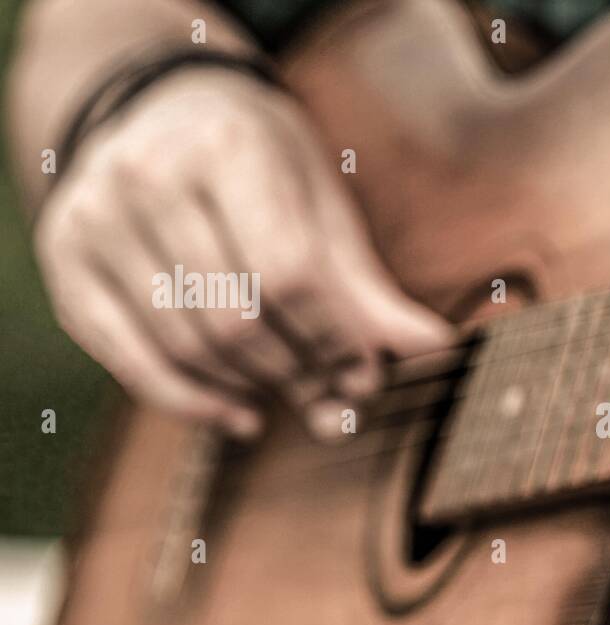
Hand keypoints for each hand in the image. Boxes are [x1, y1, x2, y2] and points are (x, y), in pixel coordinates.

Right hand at [34, 68, 454, 437]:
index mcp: (226, 146)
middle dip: (300, 370)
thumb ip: (366, 282)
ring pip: (186, 344)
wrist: (162, 111)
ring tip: (300, 399)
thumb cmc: (260, 161)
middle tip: (340, 397)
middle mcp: (147, 175)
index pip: (289, 272)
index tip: (369, 374)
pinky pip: (127, 359)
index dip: (335, 337)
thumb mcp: (321, 199)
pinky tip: (241, 417)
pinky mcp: (64, 260)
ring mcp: (94, 217)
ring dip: (255, 388)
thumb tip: (434, 346)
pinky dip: (190, 402)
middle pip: (237, 316)